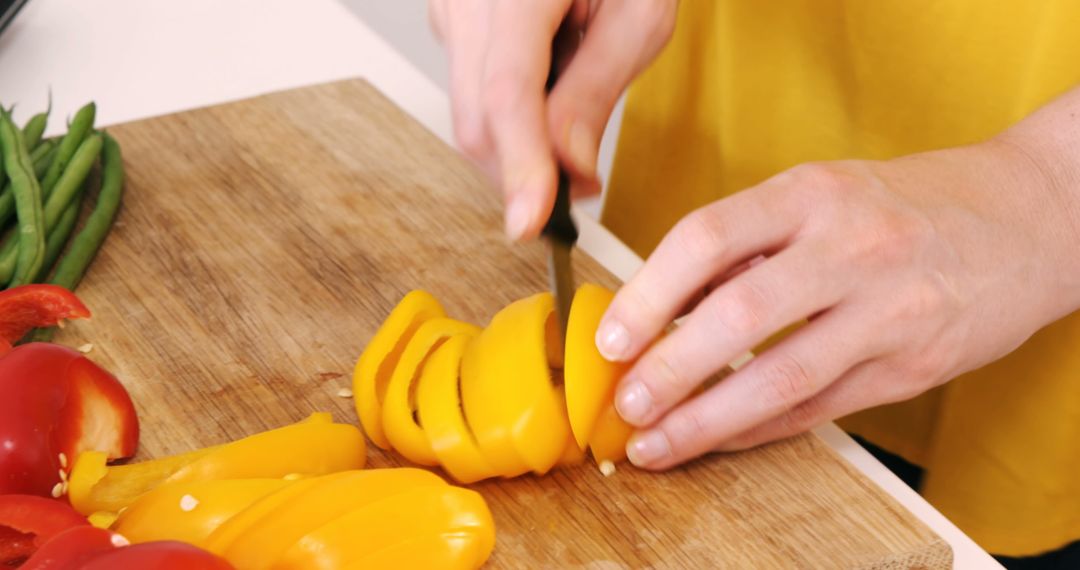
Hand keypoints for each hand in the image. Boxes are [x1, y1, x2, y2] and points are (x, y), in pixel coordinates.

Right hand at [429, 0, 676, 238]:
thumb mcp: (637, 12)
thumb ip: (597, 91)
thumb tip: (570, 170)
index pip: (509, 95)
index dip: (520, 167)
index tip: (532, 223)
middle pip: (479, 121)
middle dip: (526, 172)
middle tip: (581, 186)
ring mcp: (450, 10)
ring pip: (471, 115)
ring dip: (520, 145)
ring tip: (573, 114)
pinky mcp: (451, 23)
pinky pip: (471, 92)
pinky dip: (510, 117)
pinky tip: (548, 86)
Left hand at [595, 133, 1079, 468]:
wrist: (1028, 218)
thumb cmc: (905, 206)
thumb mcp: (823, 193)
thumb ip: (749, 243)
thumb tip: (665, 302)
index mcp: (812, 194)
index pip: (707, 237)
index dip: (649, 293)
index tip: (612, 338)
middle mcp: (850, 247)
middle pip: (738, 314)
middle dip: (669, 369)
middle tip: (625, 403)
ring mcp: (888, 310)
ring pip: (780, 377)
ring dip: (706, 418)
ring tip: (656, 443)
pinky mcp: (913, 365)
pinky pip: (820, 408)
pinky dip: (758, 428)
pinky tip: (718, 438)